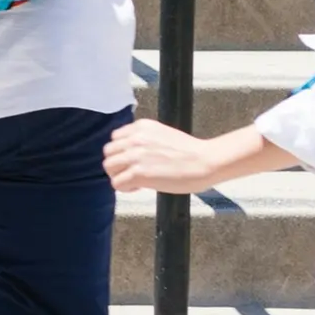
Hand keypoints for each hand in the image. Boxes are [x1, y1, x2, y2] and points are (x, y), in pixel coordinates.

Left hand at [103, 119, 236, 194]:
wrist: (205, 162)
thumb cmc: (190, 153)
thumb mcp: (162, 135)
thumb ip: (144, 141)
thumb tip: (132, 155)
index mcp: (141, 126)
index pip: (115, 138)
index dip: (122, 152)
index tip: (133, 161)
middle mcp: (135, 138)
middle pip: (108, 152)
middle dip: (118, 164)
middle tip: (131, 173)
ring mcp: (135, 155)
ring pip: (109, 166)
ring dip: (119, 176)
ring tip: (134, 181)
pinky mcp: (138, 173)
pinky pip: (117, 182)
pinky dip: (125, 188)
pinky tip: (138, 188)